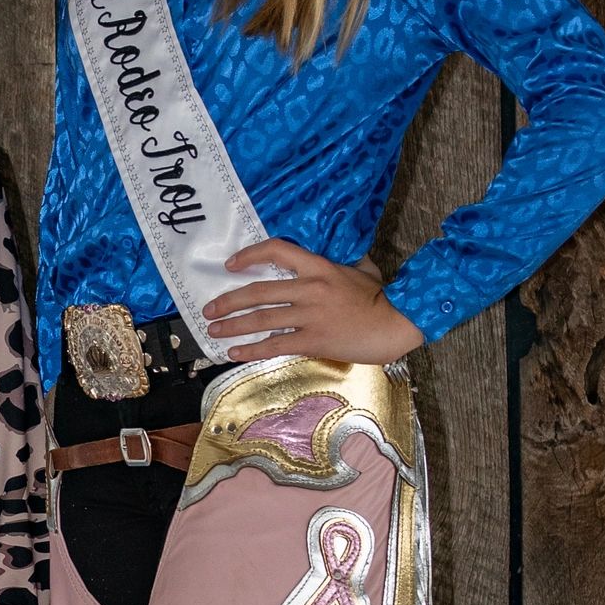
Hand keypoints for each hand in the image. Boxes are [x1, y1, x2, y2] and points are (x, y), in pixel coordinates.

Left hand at [202, 240, 423, 364]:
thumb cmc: (381, 296)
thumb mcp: (361, 268)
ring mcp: (310, 315)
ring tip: (213, 331)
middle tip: (208, 309)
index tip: (230, 265)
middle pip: (258, 292)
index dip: (250, 255)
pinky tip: (233, 353)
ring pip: (261, 319)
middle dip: (228, 301)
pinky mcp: (314, 340)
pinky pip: (275, 345)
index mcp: (319, 267)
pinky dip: (251, 349)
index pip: (277, 251)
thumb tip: (339, 252)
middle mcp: (310, 288)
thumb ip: (342, 261)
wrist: (396, 323)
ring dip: (232, 325)